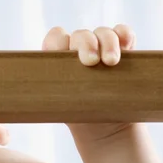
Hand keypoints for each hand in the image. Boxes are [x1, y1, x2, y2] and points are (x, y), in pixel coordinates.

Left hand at [42, 24, 136, 138]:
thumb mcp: (63, 107)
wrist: (106, 128)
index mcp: (59, 59)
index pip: (55, 39)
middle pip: (81, 35)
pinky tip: (127, 44)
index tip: (64, 56)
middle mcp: (79, 49)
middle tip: (90, 62)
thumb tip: (36, 96)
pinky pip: (124, 34)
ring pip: (104, 33)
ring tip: (111, 62)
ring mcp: (102, 48)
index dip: (58, 42)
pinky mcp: (124, 51)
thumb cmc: (79, 117)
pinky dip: (125, 35)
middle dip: (86, 44)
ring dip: (108, 42)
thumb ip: (52, 97)